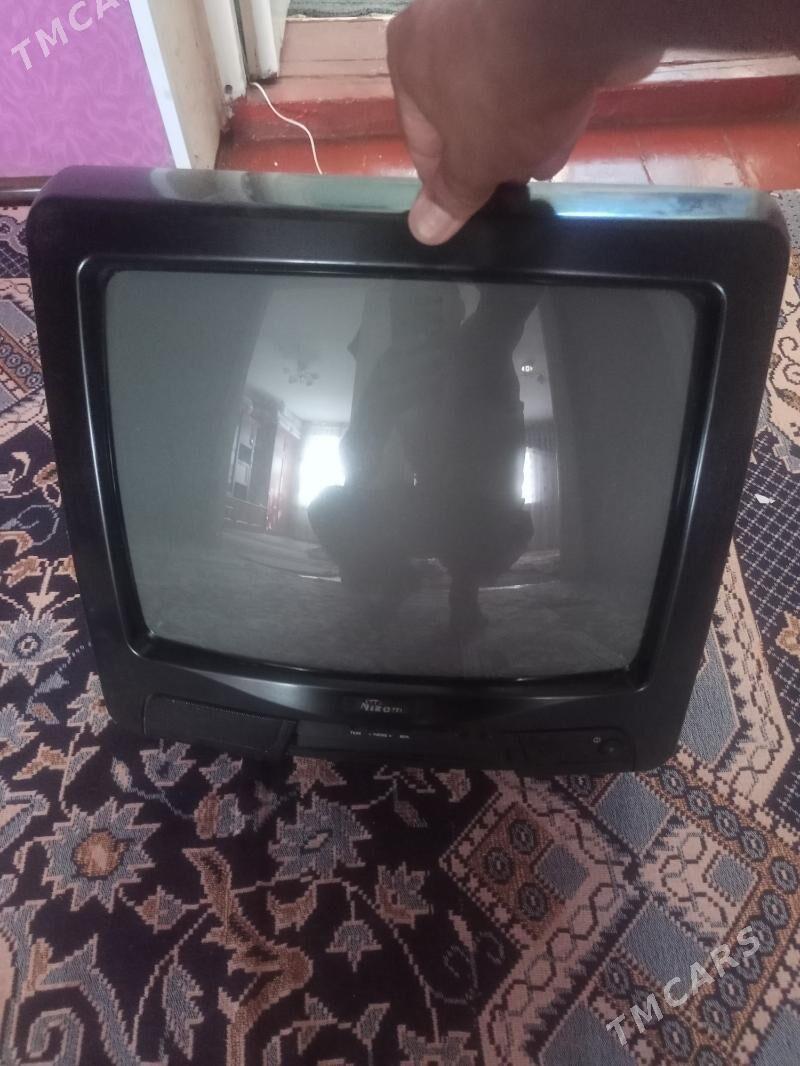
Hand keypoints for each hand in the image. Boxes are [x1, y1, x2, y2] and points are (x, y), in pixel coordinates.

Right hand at [387, 0, 660, 243]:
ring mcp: (494, 10)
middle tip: (520, 180)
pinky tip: (570, 117)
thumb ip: (452, 196)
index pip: (421, 140)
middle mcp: (441, 24)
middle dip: (494, 152)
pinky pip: (539, 63)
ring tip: (550, 154)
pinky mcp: (542, 12)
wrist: (574, 21)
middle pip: (463, 112)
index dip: (450, 181)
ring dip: (525, 127)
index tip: (476, 204)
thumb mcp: (473, 164)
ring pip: (503, 88)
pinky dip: (550, 92)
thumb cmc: (501, 97)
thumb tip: (423, 231)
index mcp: (407, 59)